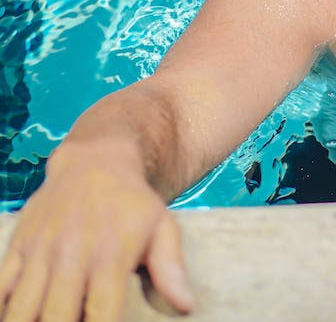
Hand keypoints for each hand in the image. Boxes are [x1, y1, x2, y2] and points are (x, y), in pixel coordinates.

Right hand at [0, 147, 194, 320]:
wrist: (95, 161)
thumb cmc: (133, 203)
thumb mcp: (162, 227)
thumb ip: (171, 268)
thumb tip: (186, 306)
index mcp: (111, 256)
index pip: (102, 316)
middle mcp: (71, 255)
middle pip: (56, 319)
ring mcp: (39, 252)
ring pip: (20, 310)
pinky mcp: (17, 248)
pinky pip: (0, 290)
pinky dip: (6, 308)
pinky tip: (22, 313)